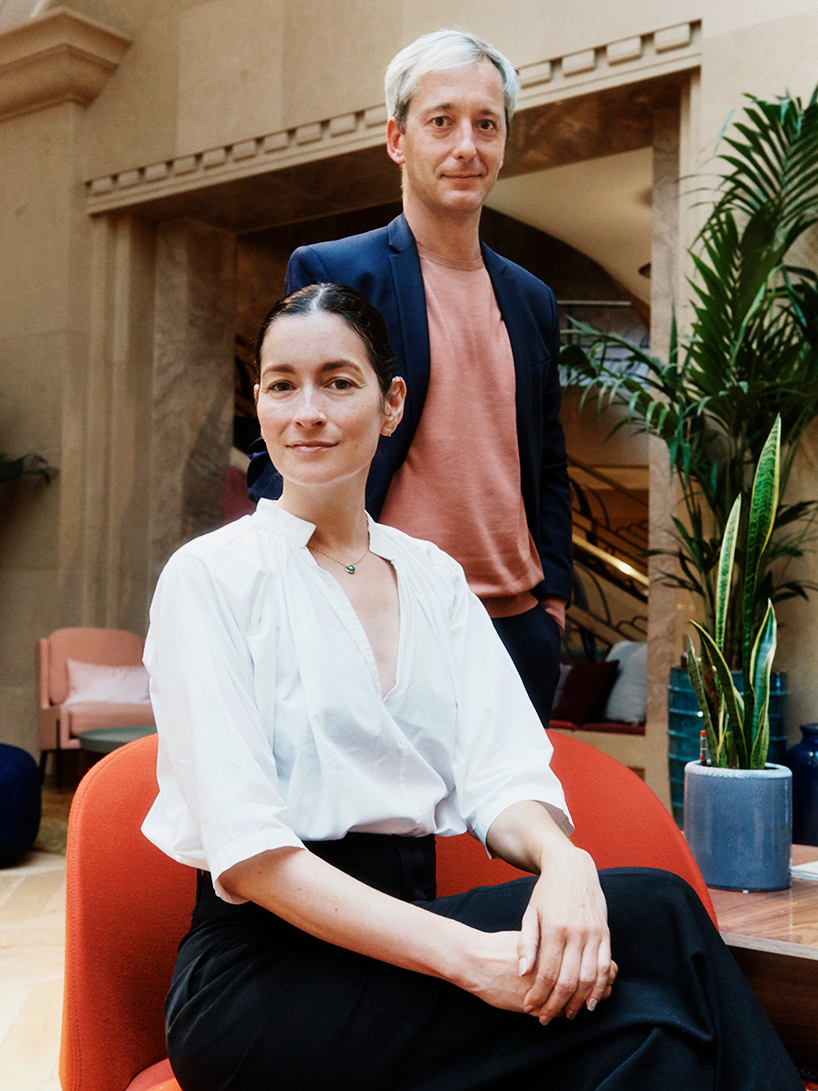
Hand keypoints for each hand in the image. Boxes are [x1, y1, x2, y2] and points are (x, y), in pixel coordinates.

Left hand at [517, 842, 615, 1022]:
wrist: (572, 867)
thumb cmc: (546, 892)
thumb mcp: (531, 913)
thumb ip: (526, 944)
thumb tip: (522, 972)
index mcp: (555, 928)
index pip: (546, 973)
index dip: (538, 995)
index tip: (530, 1007)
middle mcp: (576, 933)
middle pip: (568, 981)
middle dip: (555, 1004)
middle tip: (546, 1018)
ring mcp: (594, 934)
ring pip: (589, 978)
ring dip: (578, 1001)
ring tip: (566, 1014)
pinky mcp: (605, 934)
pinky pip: (605, 967)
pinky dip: (599, 988)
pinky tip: (590, 1001)